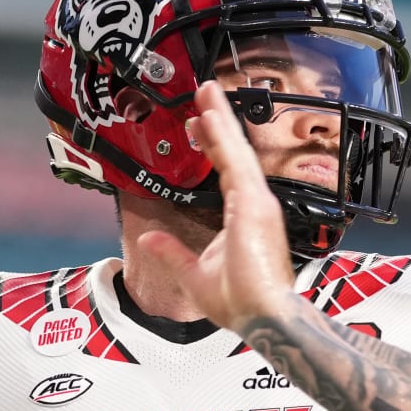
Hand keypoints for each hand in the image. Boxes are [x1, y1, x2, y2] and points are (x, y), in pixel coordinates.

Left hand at [134, 81, 293, 332]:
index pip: (225, 172)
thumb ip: (172, 252)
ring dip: (221, 120)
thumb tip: (148, 238)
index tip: (196, 126)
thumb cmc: (240, 303)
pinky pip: (237, 162)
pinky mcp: (256, 205)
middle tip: (202, 94)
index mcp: (242, 217)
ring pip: (236, 151)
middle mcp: (253, 205)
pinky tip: (213, 115)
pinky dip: (225, 137)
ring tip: (206, 91)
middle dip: (217, 123)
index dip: (211, 146)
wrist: (262, 318)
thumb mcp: (193, 274)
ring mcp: (257, 203)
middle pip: (232, 154)